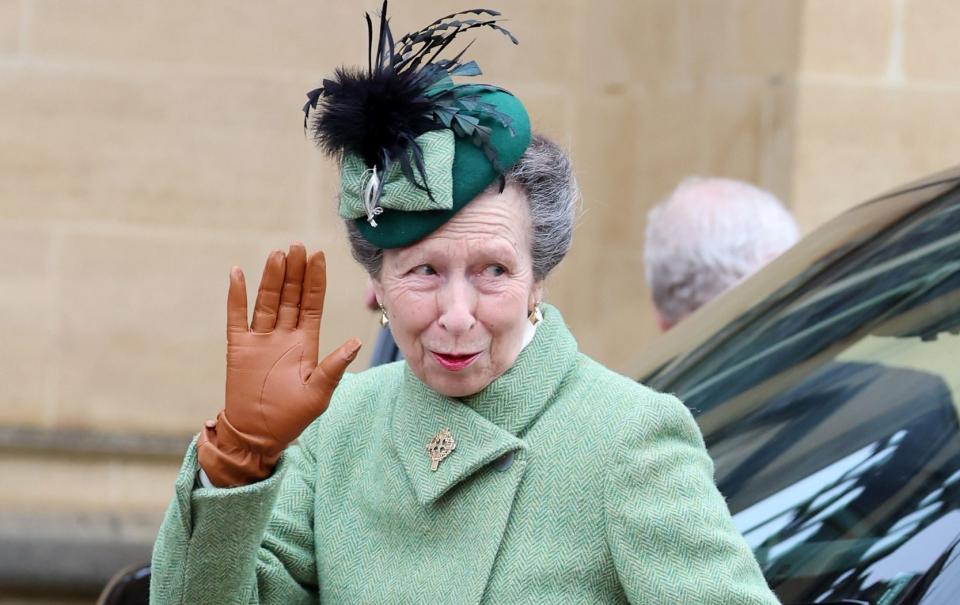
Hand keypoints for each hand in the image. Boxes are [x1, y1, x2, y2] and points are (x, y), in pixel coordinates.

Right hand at [197, 243, 360, 486]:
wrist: (258, 435)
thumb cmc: (292, 417)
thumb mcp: (320, 392)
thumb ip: (335, 366)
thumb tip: (357, 342)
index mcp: (306, 342)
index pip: (311, 303)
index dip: (315, 280)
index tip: (319, 255)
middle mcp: (284, 335)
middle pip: (290, 296)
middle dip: (295, 272)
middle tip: (298, 246)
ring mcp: (261, 339)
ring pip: (267, 301)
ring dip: (272, 278)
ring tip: (277, 254)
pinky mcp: (240, 347)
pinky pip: (237, 317)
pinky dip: (236, 296)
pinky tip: (237, 274)